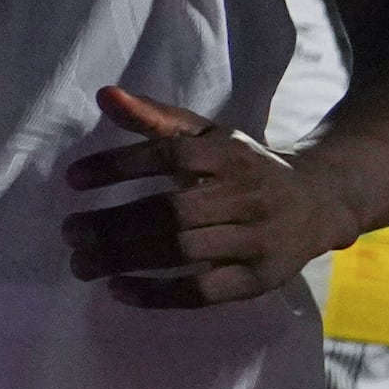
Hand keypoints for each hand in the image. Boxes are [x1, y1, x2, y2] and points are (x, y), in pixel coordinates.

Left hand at [62, 85, 357, 307]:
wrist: (320, 201)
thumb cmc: (245, 166)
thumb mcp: (208, 134)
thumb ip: (156, 118)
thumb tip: (103, 94)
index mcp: (229, 154)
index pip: (169, 155)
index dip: (118, 166)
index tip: (71, 180)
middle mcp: (245, 195)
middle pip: (171, 212)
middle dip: (113, 224)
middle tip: (69, 232)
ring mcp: (256, 239)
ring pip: (183, 252)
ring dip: (126, 259)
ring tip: (81, 263)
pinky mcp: (260, 278)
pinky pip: (204, 292)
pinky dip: (158, 294)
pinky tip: (118, 289)